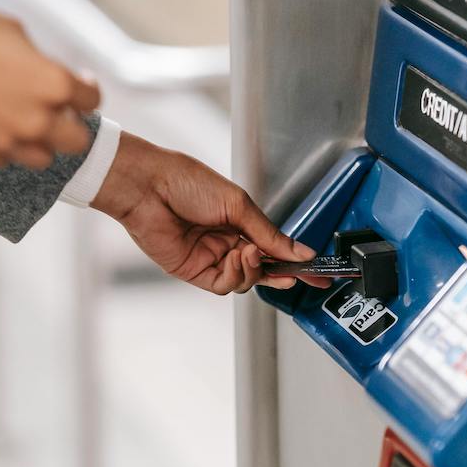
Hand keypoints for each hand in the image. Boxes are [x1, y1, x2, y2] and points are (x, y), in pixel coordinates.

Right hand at [0, 0, 100, 168]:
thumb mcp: (13, 31)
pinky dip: (6, 147)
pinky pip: (4, 159)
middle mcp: (38, 120)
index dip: (86, 88)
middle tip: (58, 109)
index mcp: (54, 84)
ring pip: (43, 159)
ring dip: (41, 142)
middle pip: (77, 141)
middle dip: (72, 124)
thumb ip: (38, 60)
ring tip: (26, 122)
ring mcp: (8, 141)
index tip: (78, 81)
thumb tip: (42, 70)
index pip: (91, 100)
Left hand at [92, 133, 315, 294]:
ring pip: (245, 280)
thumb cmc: (186, 182)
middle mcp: (226, 241)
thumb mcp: (238, 205)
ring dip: (253, 270)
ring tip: (248, 251)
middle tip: (296, 275)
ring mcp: (210, 257)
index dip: (295, 261)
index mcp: (239, 221)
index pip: (273, 247)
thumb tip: (299, 252)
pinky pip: (224, 285)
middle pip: (262, 268)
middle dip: (280, 272)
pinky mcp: (193, 271)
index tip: (317, 271)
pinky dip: (236, 275)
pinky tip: (236, 257)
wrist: (149, 187)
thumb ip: (270, 234)